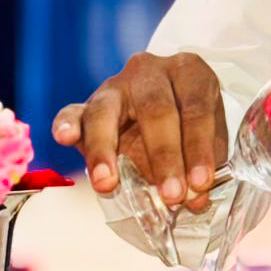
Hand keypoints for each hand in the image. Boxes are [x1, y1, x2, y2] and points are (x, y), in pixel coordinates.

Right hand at [50, 51, 226, 212]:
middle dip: (164, 157)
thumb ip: (202, 164)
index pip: (196, 108)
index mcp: (188, 71)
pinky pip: (72, 112)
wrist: (166, 110)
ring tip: (106, 183)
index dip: (200, 148)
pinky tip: (65, 138)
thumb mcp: (205, 137)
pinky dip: (65, 125)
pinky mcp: (87, 104)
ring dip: (106, 151)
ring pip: (106, 113)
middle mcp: (150, 71)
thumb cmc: (189, 123)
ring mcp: (115, 86)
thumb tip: (196, 199)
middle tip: (171, 195)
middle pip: (155, 110)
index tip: (202, 183)